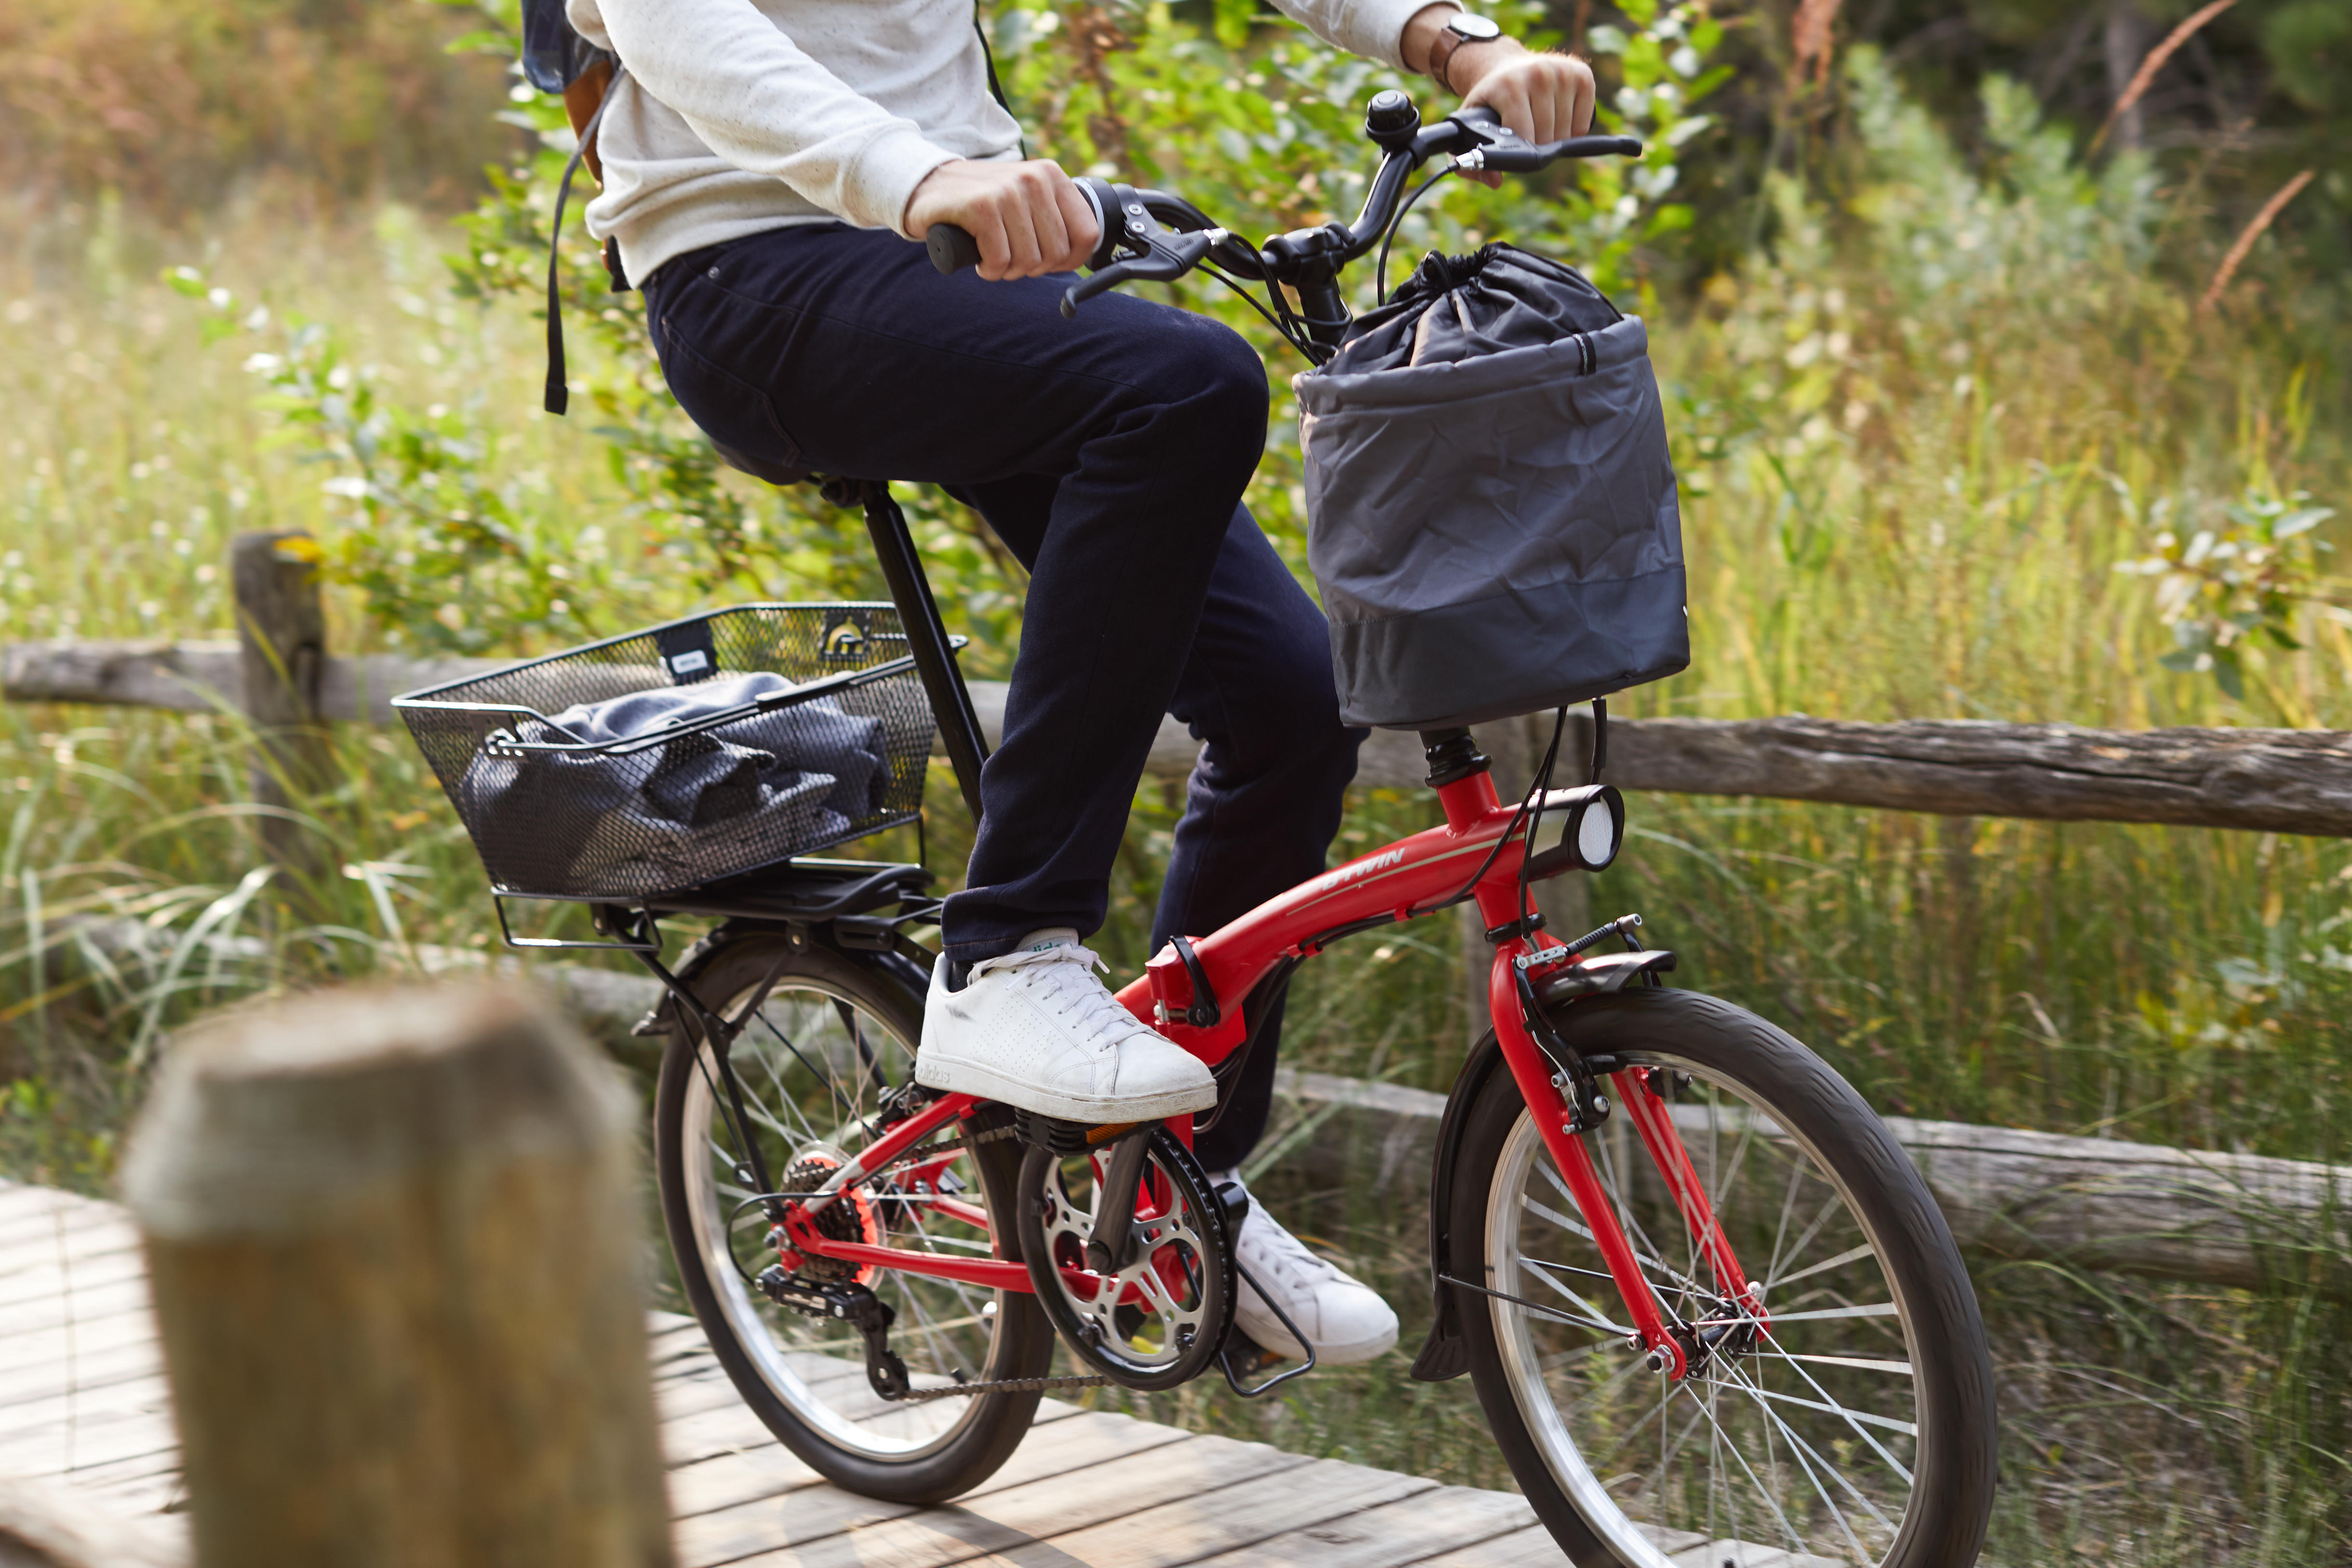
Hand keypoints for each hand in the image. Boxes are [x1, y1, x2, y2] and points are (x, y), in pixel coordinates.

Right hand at [904, 158, 1100, 281]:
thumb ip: (1055, 218)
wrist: (928, 186)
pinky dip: (989, 269)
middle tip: (1011, 257)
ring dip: (1009, 270)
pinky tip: (980, 259)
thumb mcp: (1026, 200)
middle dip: (1033, 267)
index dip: (1071, 260)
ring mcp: (1007, 191)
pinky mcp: (981, 206)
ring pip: (1029, 261)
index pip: (1087, 234)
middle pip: (1056, 254)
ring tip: (994, 255)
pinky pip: (1000, 260)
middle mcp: (1034, 179)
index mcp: (1052, 176)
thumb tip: (1084, 255)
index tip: (1049, 262)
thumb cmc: (982, 202)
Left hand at [1457, 49, 1596, 146]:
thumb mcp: (1472, 124)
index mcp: (1510, 85)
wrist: (1506, 67)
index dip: (1520, 151)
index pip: (1525, 136)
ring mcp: (1563, 72)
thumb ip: (1470, 159)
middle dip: (1536, 147)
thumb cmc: (1491, 101)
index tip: (1513, 147)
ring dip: (1554, 140)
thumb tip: (1495, 182)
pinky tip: (1558, 118)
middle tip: (1525, 135)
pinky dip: (1573, 131)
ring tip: (1539, 125)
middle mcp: (1539, 73)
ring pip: (1567, 133)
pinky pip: (1583, 124)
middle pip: (1547, 137)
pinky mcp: (1583, 74)